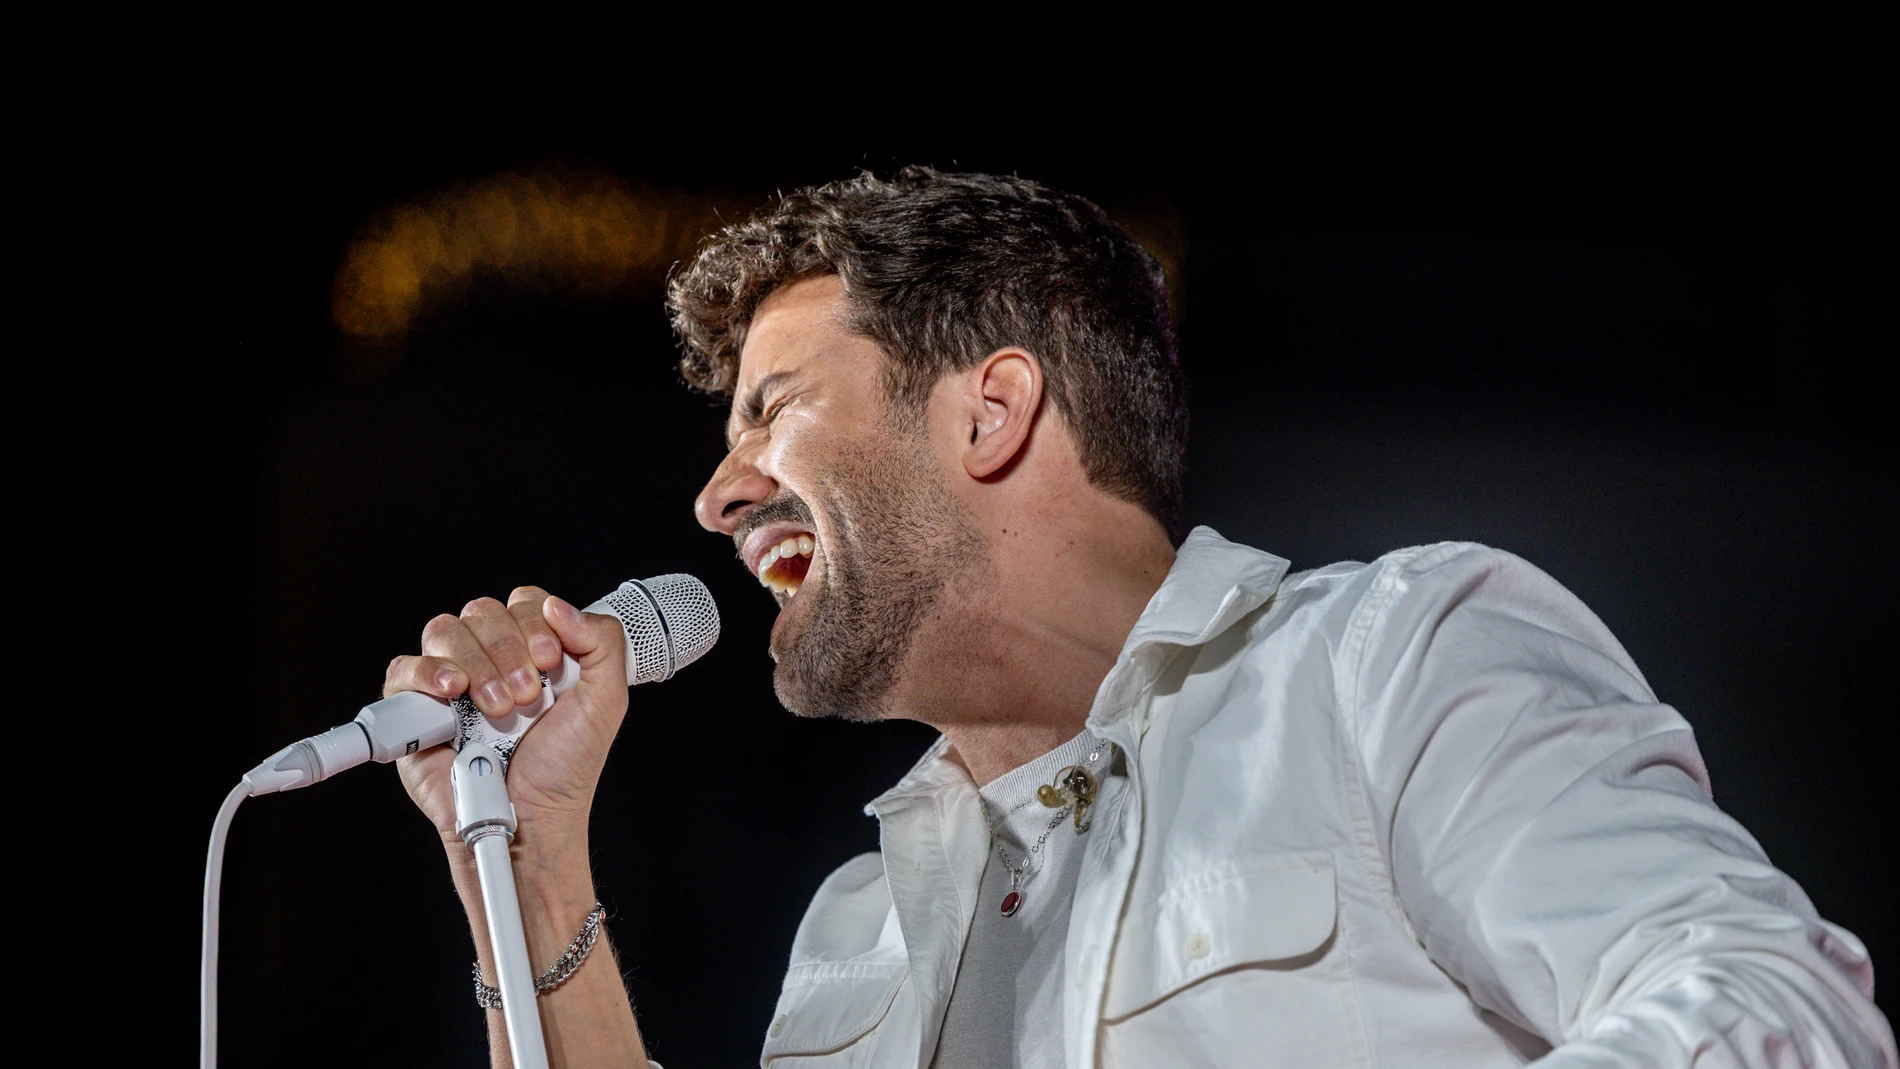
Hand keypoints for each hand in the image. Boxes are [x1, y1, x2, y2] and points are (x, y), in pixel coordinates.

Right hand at [382, 587, 628, 850]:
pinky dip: (427, 672)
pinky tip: (452, 692)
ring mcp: (449, 683)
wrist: (532, 819)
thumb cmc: (565, 768)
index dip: (535, 622)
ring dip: (476, 663)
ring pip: (444, 631)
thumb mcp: (606, 701)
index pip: (523, 603)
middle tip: (526, 695)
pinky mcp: (413, 711)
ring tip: (496, 707)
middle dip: (508, 649)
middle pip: (482, 611)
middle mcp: (490, 661)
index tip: (550, 661)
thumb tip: (558, 605)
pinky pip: (403, 669)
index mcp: (532, 651)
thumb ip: (602, 642)